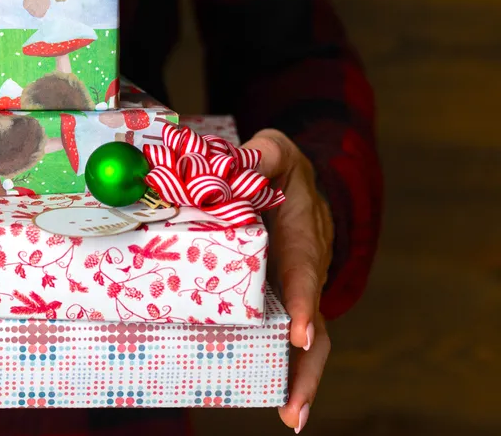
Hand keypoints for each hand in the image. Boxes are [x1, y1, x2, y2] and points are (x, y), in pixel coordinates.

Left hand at [242, 129, 333, 433]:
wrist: (293, 178)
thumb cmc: (277, 166)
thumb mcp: (274, 151)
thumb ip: (264, 153)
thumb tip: (246, 160)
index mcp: (302, 237)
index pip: (304, 273)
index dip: (303, 304)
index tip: (299, 337)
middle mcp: (306, 271)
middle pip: (314, 324)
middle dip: (307, 367)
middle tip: (295, 406)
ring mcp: (297, 291)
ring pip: (308, 340)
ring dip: (302, 381)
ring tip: (292, 417)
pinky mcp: (281, 301)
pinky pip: (284, 336)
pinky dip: (286, 370)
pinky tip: (277, 401)